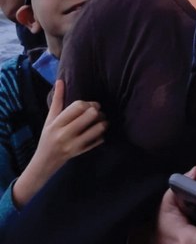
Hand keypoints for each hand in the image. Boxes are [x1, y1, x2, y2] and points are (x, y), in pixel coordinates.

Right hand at [12, 79, 107, 207]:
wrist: (44, 162)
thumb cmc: (48, 136)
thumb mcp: (50, 118)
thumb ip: (57, 99)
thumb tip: (60, 80)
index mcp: (57, 123)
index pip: (78, 106)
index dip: (88, 103)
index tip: (91, 105)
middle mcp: (65, 134)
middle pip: (90, 115)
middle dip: (98, 111)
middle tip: (98, 112)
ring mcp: (74, 145)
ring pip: (97, 129)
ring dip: (103, 122)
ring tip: (102, 121)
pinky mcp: (81, 153)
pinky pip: (99, 141)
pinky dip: (102, 135)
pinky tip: (99, 133)